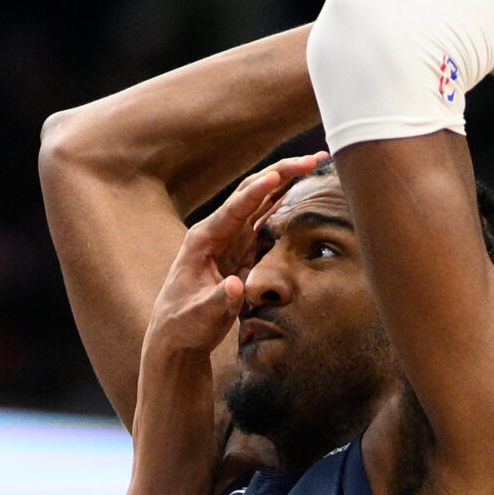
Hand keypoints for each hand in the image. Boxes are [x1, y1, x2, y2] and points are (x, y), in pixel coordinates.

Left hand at [142, 152, 327, 356]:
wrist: (178, 335)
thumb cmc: (184, 324)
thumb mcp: (200, 316)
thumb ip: (219, 300)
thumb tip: (238, 286)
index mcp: (203, 239)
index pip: (234, 209)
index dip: (256, 192)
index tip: (277, 175)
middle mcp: (218, 231)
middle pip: (251, 193)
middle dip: (281, 173)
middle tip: (312, 159)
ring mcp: (232, 239)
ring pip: (262, 201)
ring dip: (288, 182)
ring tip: (315, 163)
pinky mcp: (243, 250)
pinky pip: (267, 219)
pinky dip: (286, 203)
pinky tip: (304, 190)